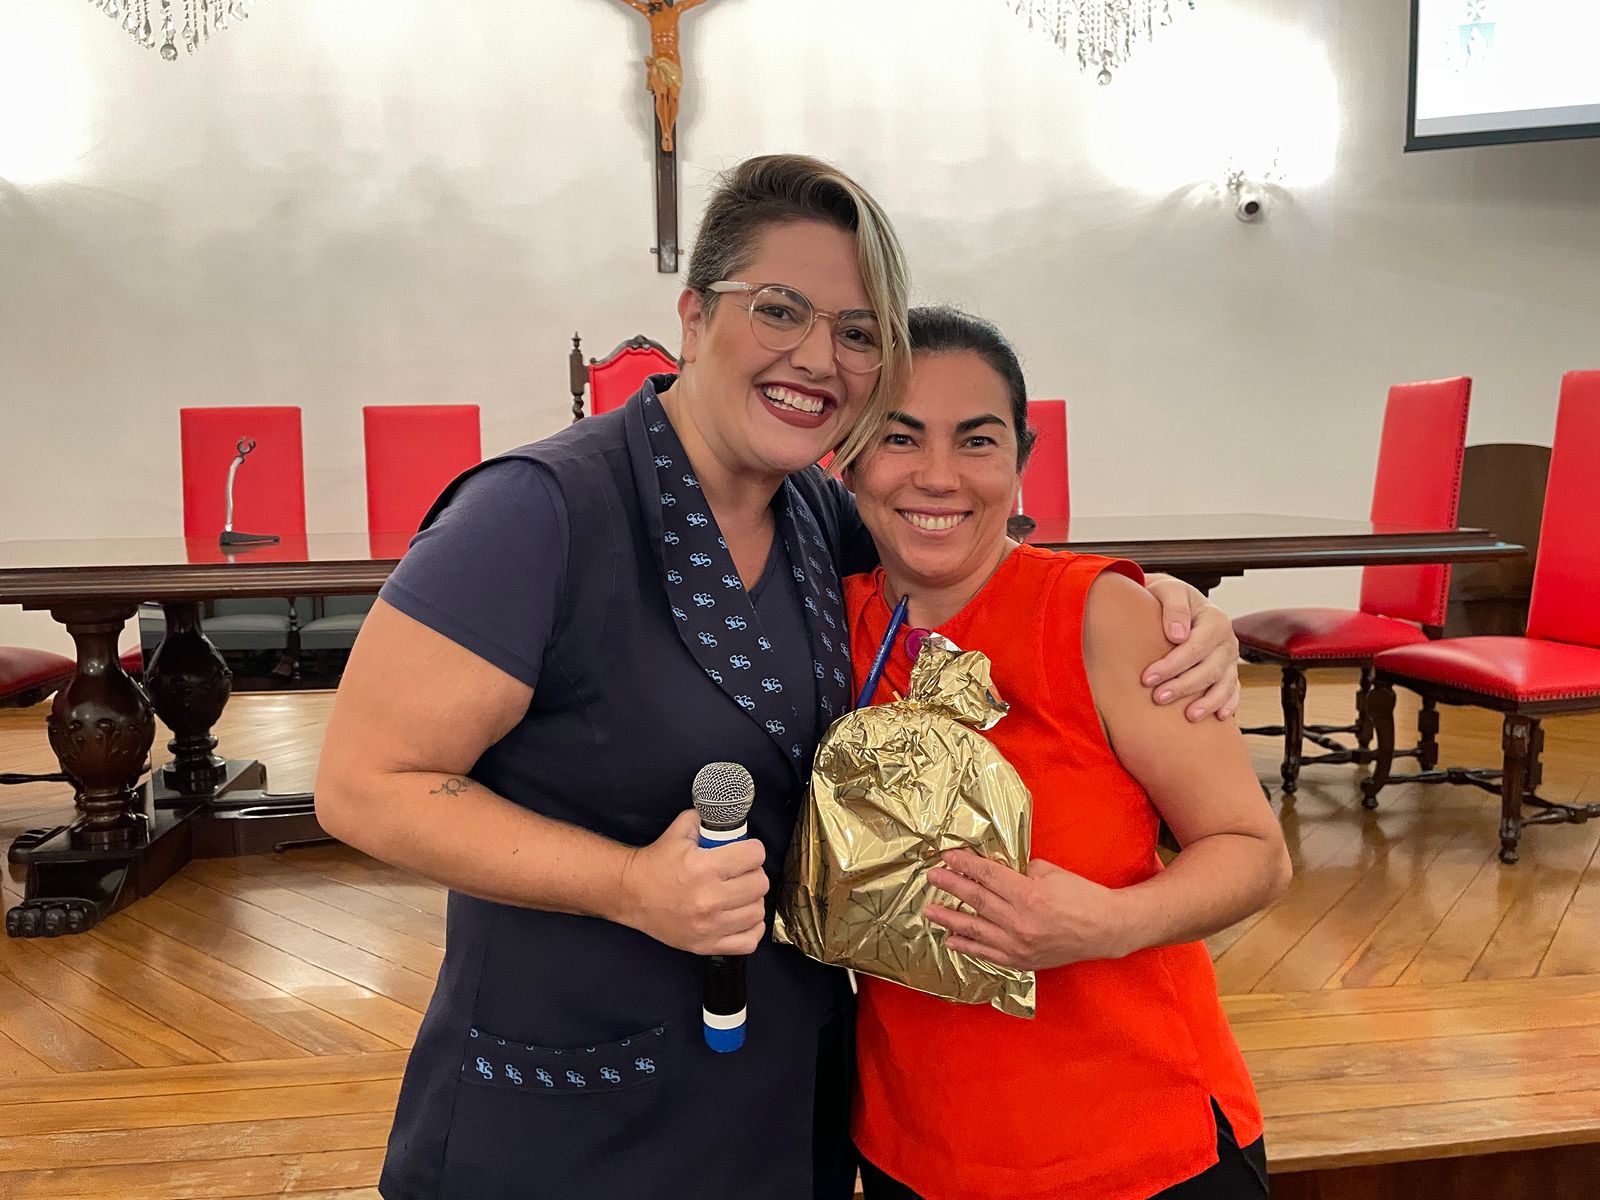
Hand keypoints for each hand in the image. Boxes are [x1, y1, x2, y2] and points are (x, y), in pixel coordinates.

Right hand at [617, 810, 768, 955]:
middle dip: (753, 873)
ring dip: (752, 900)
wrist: (631, 894)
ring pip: (757, 911)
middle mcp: (708, 899)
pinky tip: (740, 916)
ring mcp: (709, 926)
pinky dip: (751, 928)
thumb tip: (729, 818)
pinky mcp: (706, 945)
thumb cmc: (658, 862)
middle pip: (760, 884)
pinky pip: (749, 941)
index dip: (753, 850)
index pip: (754, 856)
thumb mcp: (680, 831)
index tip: (746, 852)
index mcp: (703, 867)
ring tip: (739, 894)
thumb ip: (706, 819)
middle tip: (741, 873)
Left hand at [924, 849, 1127, 971]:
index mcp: (1029, 895)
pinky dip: (967, 947)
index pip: (987, 876)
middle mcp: (1020, 922)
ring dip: (949, 918)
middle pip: (976, 900)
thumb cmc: (1081, 896)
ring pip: (975, 929)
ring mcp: (1019, 945)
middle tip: (931, 877)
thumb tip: (993, 871)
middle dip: (951, 886)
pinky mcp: (1022, 961)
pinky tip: (950, 939)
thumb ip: (1019, 872)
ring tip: (929, 910)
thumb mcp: (1050, 873)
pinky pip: (987, 953)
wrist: (1106, 929)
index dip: (965, 865)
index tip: (947, 857)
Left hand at [1141, 576, 1240, 721]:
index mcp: (1215, 620)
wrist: (1176, 603)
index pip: (1195, 647)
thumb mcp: (1168, 591)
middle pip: (1210, 669)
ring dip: (1208, 702)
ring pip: (1224, 684)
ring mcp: (1230, 658)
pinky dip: (1229, 704)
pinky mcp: (1229, 671)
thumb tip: (1177, 635)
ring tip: (1189, 716)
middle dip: (1184, 686)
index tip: (1147, 678)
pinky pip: (1233, 690)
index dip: (1172, 665)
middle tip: (1158, 697)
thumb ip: (1174, 608)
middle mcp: (1227, 641)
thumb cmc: (1169, 597)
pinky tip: (1219, 717)